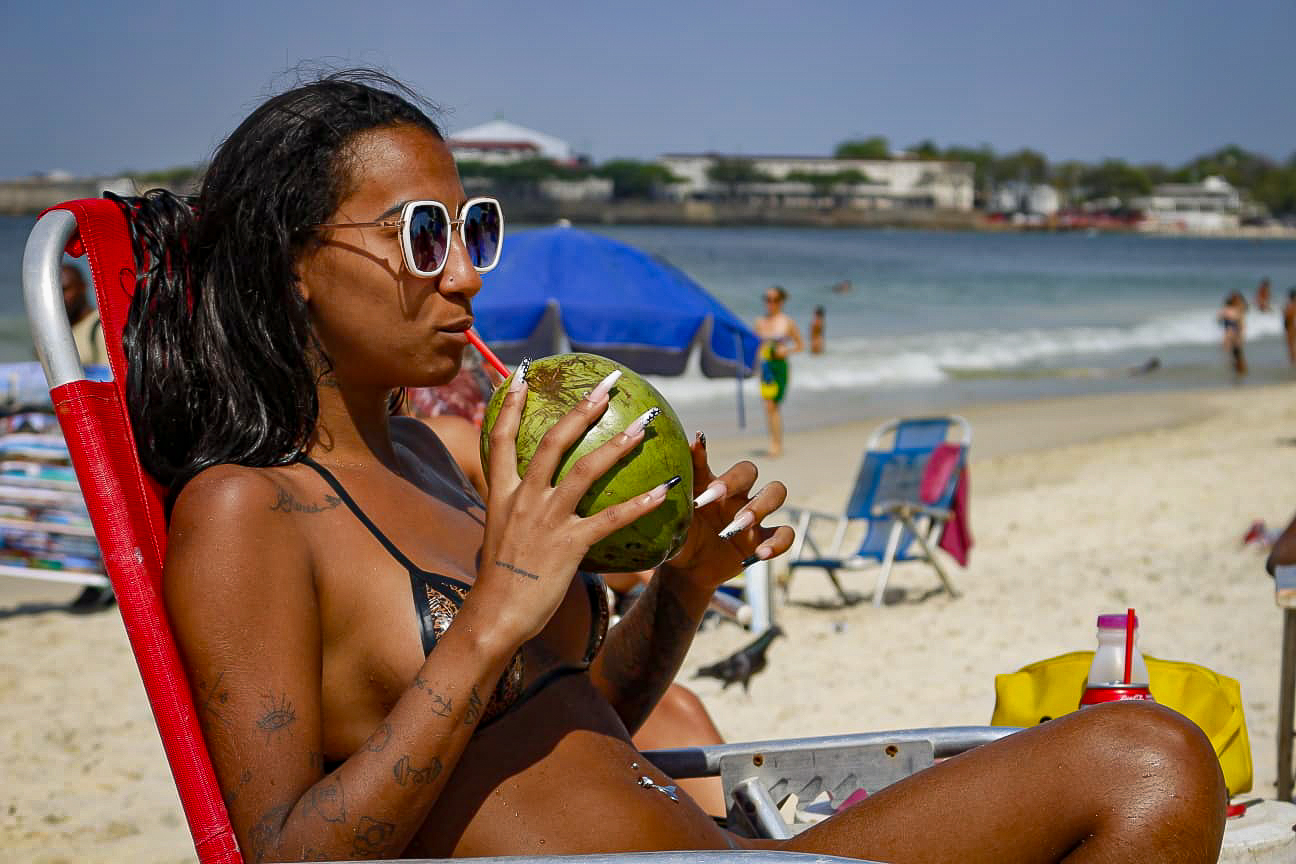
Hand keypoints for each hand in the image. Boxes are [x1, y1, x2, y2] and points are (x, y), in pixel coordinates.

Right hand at [471, 366, 677, 645]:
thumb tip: (533, 502)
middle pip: (553, 442)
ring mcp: (547, 520)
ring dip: (618, 444)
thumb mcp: (500, 535)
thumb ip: (518, 511)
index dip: (512, 403)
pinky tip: (666, 491)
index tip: (522, 374)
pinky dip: (641, 504)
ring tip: (643, 424)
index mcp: (502, 493)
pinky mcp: (569, 545)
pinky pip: (611, 519)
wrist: (495, 617)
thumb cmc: (500, 582)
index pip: (502, 437)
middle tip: (607, 385)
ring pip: (586, 470)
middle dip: (581, 409)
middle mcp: (524, 499)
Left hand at [664, 433, 793, 591]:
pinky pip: (785, 534)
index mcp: (713, 486)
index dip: (709, 462)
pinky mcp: (763, 540)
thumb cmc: (681, 537)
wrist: (688, 571)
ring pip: (775, 493)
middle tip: (715, 497)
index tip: (703, 472)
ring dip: (759, 506)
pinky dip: (777, 543)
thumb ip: (683, 485)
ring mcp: (754, 516)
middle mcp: (736, 494)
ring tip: (739, 525)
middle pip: (750, 470)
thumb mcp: (677, 515)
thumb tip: (690, 446)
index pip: (712, 464)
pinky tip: (760, 553)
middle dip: (735, 481)